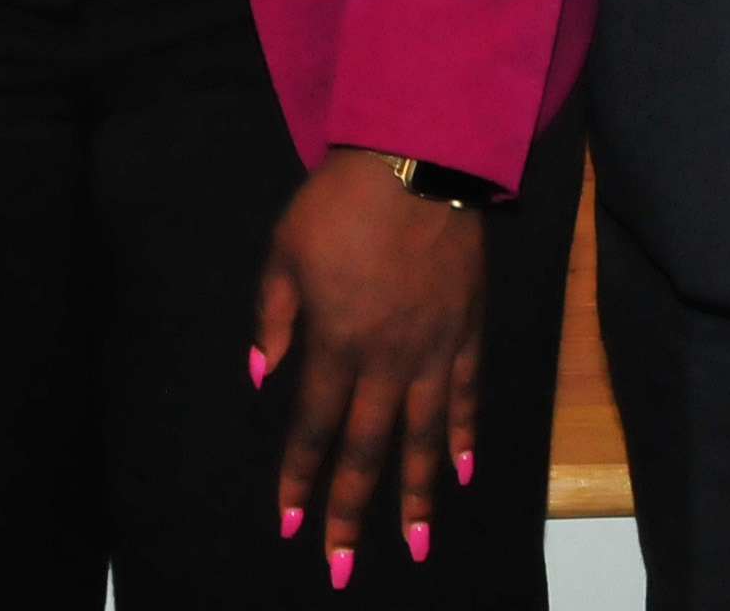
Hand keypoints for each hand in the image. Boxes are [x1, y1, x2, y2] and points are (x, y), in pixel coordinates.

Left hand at [253, 148, 486, 585]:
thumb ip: (273, 318)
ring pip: (423, 438)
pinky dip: (463, 437)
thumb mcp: (283, 252)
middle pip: (366, 449)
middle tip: (341, 569)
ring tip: (412, 546)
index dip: (299, 480)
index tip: (289, 526)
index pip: (312, 427)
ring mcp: (432, 349)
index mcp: (335, 342)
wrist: (417, 159)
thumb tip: (262, 376)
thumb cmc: (339, 203)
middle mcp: (385, 359)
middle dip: (350, 512)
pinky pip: (466, 396)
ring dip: (415, 497)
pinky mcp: (467, 331)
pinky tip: (460, 474)